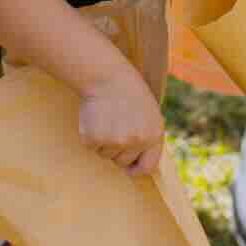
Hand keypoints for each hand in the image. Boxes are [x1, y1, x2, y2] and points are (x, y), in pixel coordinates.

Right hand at [78, 62, 165, 176]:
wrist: (106, 75)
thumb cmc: (129, 91)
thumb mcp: (149, 113)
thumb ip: (148, 137)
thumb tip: (140, 164)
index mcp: (154, 135)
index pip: (147, 166)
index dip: (136, 170)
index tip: (129, 169)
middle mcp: (137, 140)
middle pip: (122, 162)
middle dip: (117, 150)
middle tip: (114, 126)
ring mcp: (115, 140)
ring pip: (105, 155)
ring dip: (104, 142)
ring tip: (106, 118)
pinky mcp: (94, 138)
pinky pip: (91, 147)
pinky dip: (90, 135)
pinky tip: (95, 117)